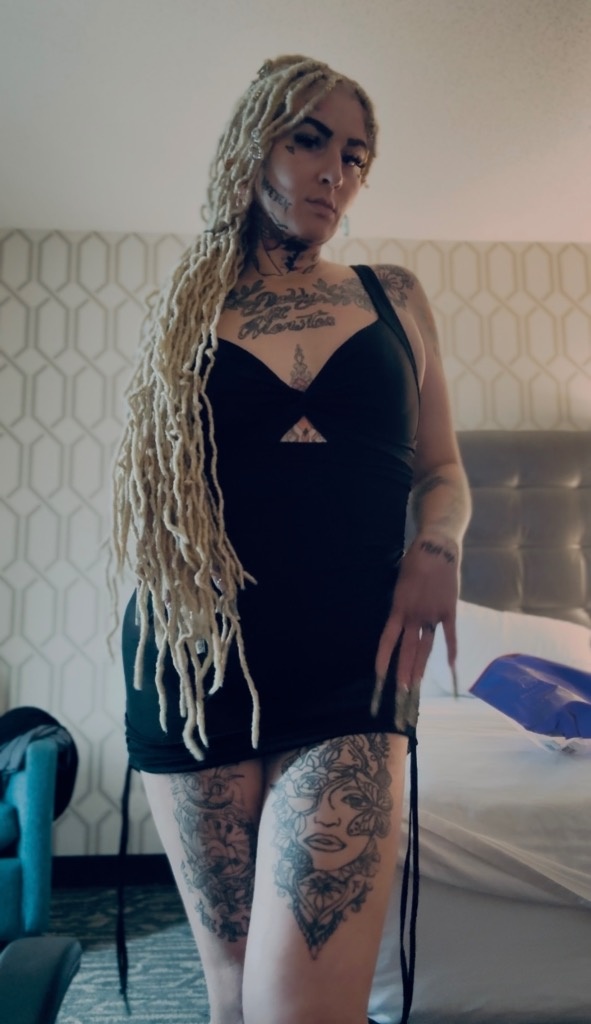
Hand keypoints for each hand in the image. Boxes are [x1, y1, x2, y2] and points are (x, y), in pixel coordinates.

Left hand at [375, 532, 459, 694]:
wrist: (436, 549)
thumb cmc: (414, 562)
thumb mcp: (399, 584)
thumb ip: (400, 605)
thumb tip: (400, 622)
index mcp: (398, 609)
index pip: (387, 640)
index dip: (383, 660)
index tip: (378, 679)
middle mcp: (414, 616)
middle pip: (407, 651)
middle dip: (403, 675)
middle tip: (401, 696)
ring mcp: (433, 615)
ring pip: (425, 648)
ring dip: (420, 670)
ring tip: (416, 689)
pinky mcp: (449, 612)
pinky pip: (450, 635)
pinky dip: (451, 651)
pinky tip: (452, 668)